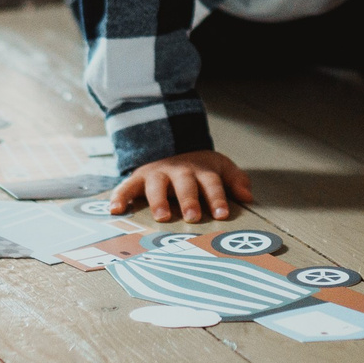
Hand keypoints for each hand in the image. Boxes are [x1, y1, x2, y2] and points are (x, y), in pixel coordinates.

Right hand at [108, 150, 255, 221]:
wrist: (171, 146)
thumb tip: (248, 196)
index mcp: (201, 169)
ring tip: (162, 216)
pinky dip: (119, 197)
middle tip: (193, 216)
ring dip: (159, 200)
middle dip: (188, 199)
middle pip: (184, 184)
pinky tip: (115, 210)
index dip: (217, 198)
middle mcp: (178, 171)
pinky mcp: (138, 178)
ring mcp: (157, 173)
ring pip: (156, 185)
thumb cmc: (199, 168)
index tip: (222, 214)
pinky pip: (126, 187)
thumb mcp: (220, 167)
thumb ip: (235, 180)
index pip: (211, 183)